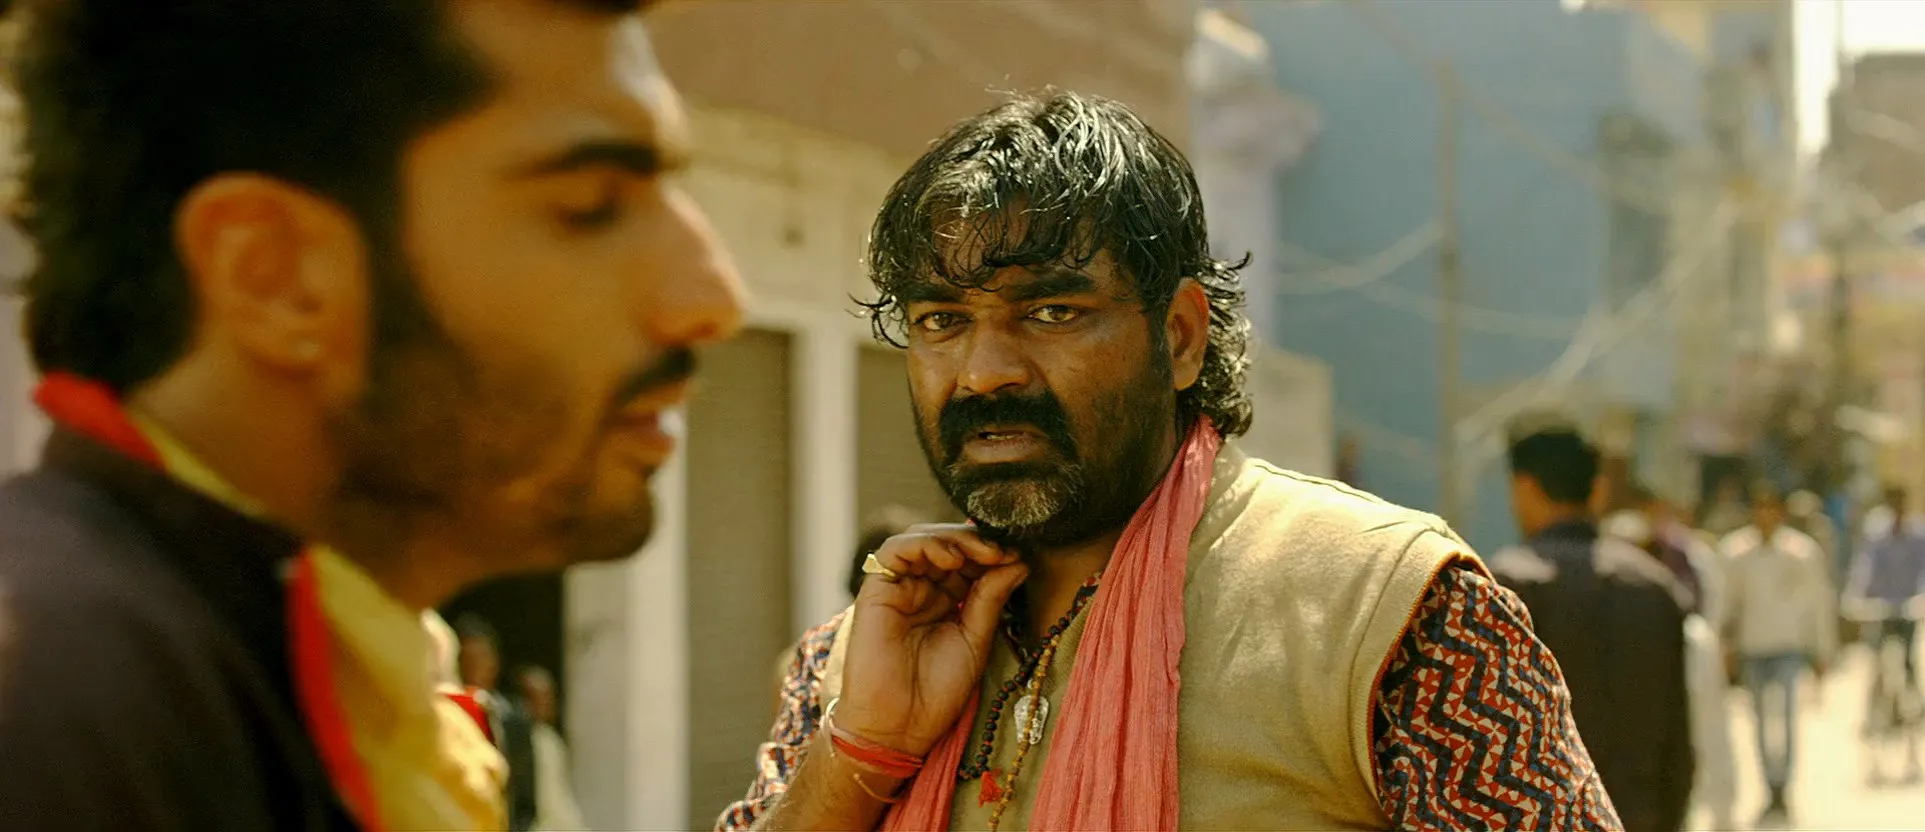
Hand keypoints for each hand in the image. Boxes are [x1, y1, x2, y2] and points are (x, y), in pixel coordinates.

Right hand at [834, 524, 1027, 756]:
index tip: (1017, 556)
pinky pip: (894, 550)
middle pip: (947, 543)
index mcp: (946, 599)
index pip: (968, 559)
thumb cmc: (936, 692)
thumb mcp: (975, 639)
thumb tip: (1018, 560)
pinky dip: (923, 544)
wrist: (900, 726)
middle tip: (1003, 551)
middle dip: (977, 542)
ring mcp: (897, 587)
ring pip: (922, 538)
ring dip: (955, 538)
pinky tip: (951, 558)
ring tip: (983, 553)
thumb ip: (990, 598)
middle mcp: (921, 588)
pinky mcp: (875, 590)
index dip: (992, 552)